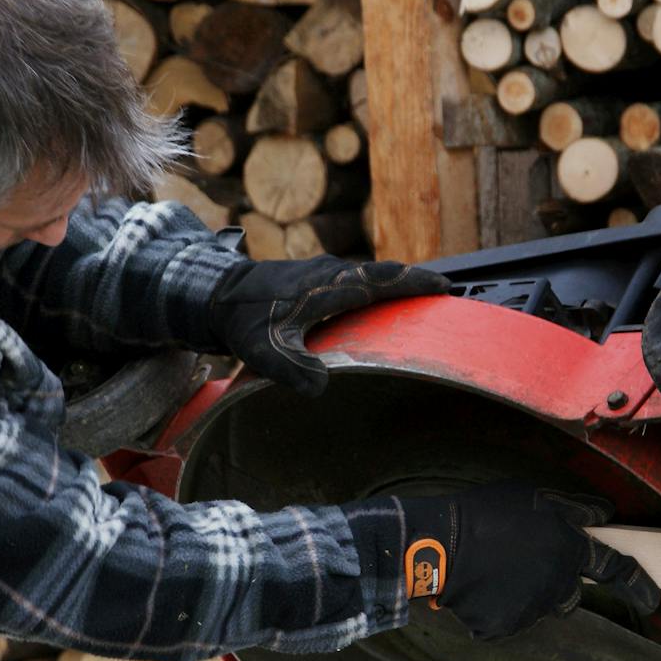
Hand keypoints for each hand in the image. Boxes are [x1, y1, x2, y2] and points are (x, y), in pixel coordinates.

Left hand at [209, 255, 448, 396]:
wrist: (216, 293)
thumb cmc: (244, 320)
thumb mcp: (264, 350)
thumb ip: (292, 369)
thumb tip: (320, 388)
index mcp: (328, 285)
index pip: (382, 280)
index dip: (414, 283)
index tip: (444, 286)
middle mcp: (330, 272)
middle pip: (383, 273)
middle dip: (414, 282)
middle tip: (444, 293)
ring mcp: (323, 272)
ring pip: (369, 274)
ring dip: (395, 284)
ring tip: (419, 300)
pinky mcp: (314, 277)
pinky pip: (356, 279)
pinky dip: (375, 289)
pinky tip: (378, 305)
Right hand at [396, 483, 660, 640]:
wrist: (439, 545)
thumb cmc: (488, 514)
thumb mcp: (535, 497)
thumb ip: (575, 508)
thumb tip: (605, 513)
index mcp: (570, 550)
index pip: (616, 569)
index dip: (638, 584)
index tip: (652, 600)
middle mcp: (557, 584)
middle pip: (571, 595)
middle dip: (557, 583)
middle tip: (525, 562)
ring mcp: (531, 610)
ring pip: (539, 607)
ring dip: (526, 593)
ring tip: (496, 570)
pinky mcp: (504, 627)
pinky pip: (509, 621)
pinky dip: (498, 607)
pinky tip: (480, 587)